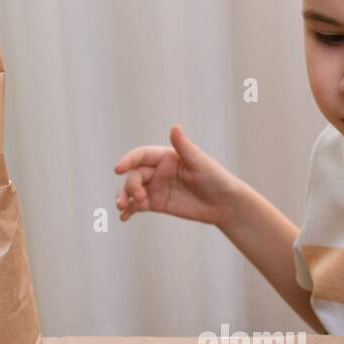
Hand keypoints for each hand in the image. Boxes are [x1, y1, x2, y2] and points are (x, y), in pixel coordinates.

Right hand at [114, 124, 241, 226]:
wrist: (225, 203)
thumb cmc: (216, 179)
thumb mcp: (201, 163)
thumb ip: (184, 147)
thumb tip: (175, 127)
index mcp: (166, 156)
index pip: (141, 156)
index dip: (128, 161)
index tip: (118, 169)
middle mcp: (158, 170)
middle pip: (135, 175)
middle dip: (130, 186)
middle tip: (138, 197)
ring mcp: (156, 187)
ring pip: (132, 190)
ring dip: (124, 197)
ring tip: (123, 208)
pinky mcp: (157, 203)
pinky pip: (138, 205)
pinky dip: (129, 210)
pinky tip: (124, 217)